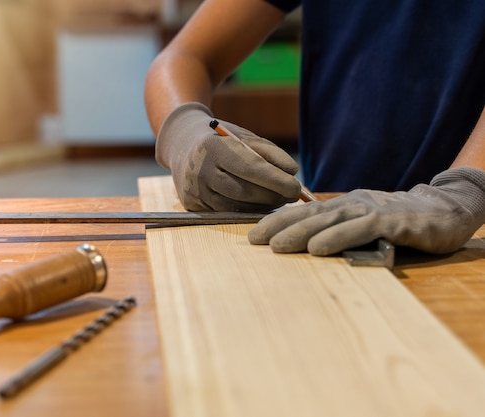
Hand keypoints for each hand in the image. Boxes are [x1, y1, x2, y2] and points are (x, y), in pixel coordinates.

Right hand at [155, 102, 300, 211]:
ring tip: (278, 199)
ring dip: (263, 206)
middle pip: (244, 191)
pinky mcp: (193, 205)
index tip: (296, 187)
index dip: (275, 180)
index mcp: (213, 147)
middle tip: (292, 195)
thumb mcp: (243, 137)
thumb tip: (292, 172)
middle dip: (273, 196)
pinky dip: (248, 210)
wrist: (182, 145)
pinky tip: (260, 205)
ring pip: (236, 206)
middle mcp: (200, 171)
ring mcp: (195, 190)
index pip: (249, 168)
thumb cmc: (221, 139)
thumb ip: (269, 152)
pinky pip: (226, 213)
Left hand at [248, 167, 484, 254]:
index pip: (303, 212)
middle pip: (309, 214)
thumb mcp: (364, 222)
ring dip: (300, 232)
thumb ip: (339, 229)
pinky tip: (317, 248)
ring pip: (329, 220)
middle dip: (278, 226)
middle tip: (252, 241)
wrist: (447, 209)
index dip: (276, 221)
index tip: (252, 235)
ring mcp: (372, 210)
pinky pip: (360, 229)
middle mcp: (352, 204)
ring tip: (275, 246)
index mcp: (343, 205)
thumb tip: (306, 242)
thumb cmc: (401, 219)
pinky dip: (337, 238)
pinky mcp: (393, 222)